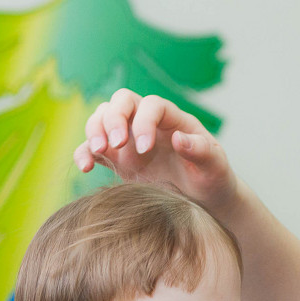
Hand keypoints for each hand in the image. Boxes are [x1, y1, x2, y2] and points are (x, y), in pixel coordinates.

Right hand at [73, 89, 239, 213]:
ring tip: (97, 152)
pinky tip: (85, 167)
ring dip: (94, 130)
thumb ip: (201, 151)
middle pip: (121, 102)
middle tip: (114, 144)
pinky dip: (84, 153)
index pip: (152, 105)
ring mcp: (130, 138)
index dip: (144, 121)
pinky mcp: (117, 158)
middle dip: (113, 118)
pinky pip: (92, 148)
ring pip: (102, 118)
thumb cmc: (213, 177)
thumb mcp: (215, 166)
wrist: (204, 199)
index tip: (145, 149)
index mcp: (174, 119)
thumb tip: (179, 138)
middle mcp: (148, 123)